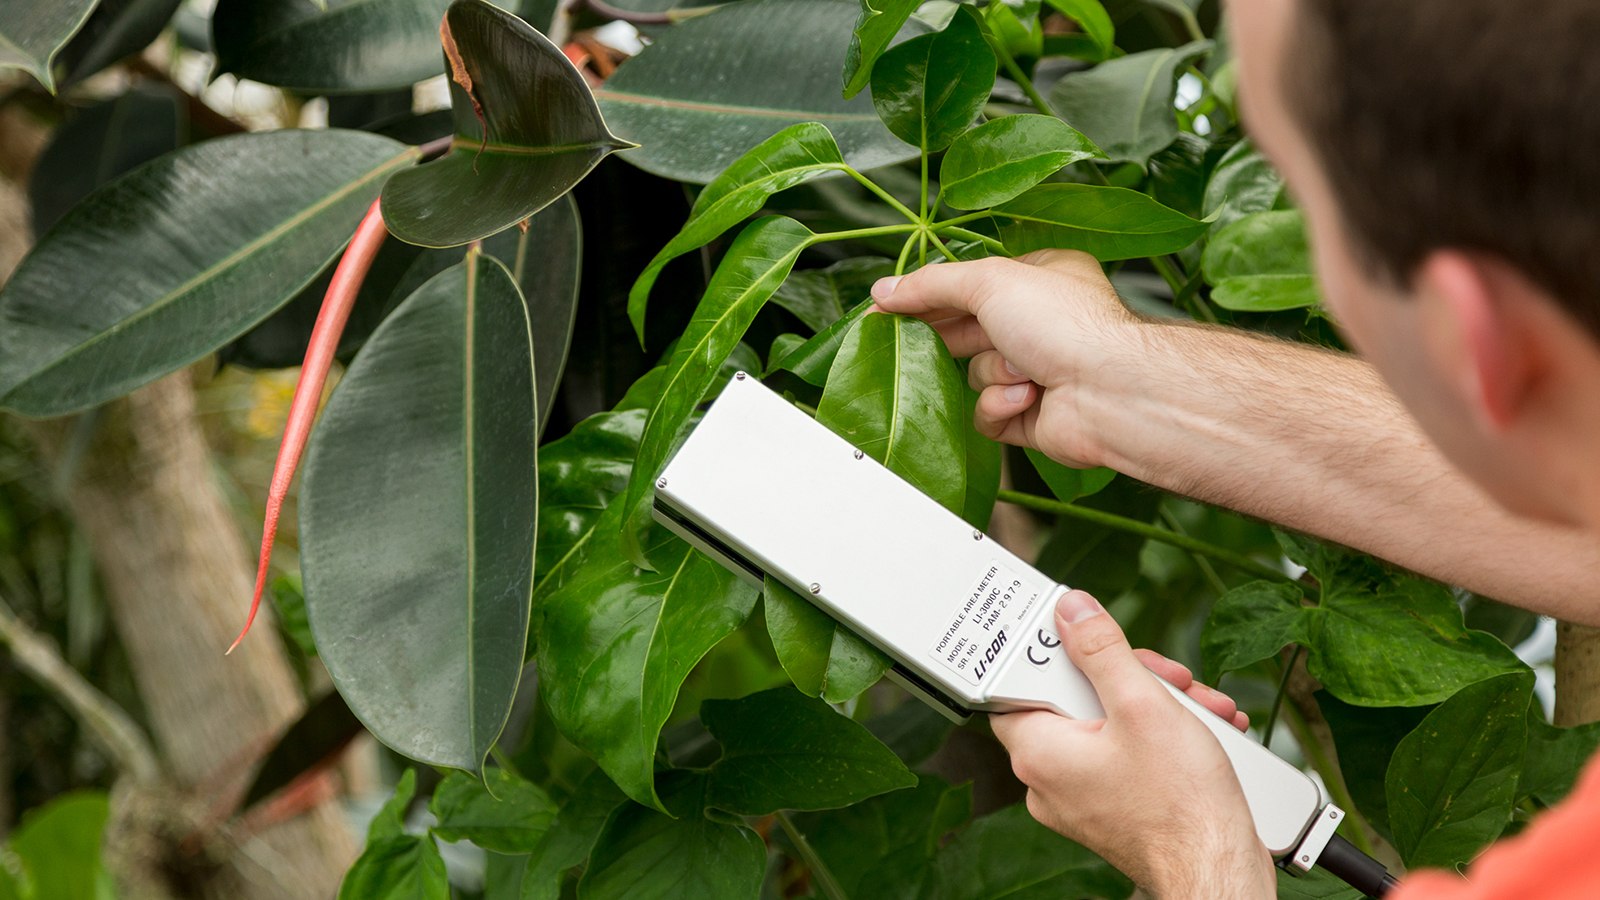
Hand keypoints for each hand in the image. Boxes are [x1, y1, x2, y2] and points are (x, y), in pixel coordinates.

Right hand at [870, 250, 1139, 468]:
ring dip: (992, 373)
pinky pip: (988, 413)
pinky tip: (1025, 399)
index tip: (885, 308)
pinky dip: (1001, 406)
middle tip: (907, 342)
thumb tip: (884, 291)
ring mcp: (1036, 372)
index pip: (969, 285)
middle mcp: (1041, 324)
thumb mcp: (991, 281)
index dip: (927, 296)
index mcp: (1040, 279)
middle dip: (949, 338)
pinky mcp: (1030, 417)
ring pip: (976, 374)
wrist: (1110, 391)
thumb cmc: (1066, 323)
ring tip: (1022, 372)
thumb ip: (933, 284)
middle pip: (967, 331)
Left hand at [991, 590, 1275, 899]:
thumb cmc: (1181, 805)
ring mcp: (1081, 798)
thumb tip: (1072, 611)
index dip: (1057, 652)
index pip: (1019, 682)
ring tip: (1201, 709)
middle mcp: (1049, 780)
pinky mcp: (1113, 809)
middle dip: (1130, 678)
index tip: (1089, 637)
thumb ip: (1101, 650)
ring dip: (1158, 705)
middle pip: (1076, 698)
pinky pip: (1126, 755)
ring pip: (1109, 724)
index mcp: (1038, 752)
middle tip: (1168, 679)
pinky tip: (1203, 731)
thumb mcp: (1142, 704)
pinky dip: (1163, 738)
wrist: (1219, 871)